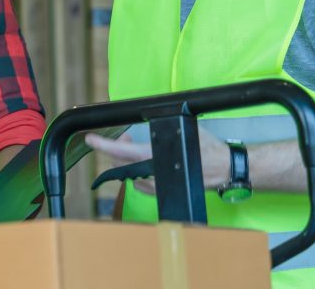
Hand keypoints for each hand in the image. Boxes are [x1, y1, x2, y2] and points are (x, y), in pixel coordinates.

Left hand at [85, 128, 232, 194]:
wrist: (225, 169)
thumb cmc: (208, 148)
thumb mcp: (184, 130)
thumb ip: (164, 129)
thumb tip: (152, 120)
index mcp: (155, 158)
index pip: (122, 152)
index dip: (103, 145)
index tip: (89, 139)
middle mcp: (152, 175)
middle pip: (121, 162)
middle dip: (117, 148)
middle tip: (125, 138)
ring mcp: (156, 186)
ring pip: (129, 173)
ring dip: (128, 160)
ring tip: (136, 148)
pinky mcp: (161, 193)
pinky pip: (139, 183)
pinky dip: (137, 172)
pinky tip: (144, 164)